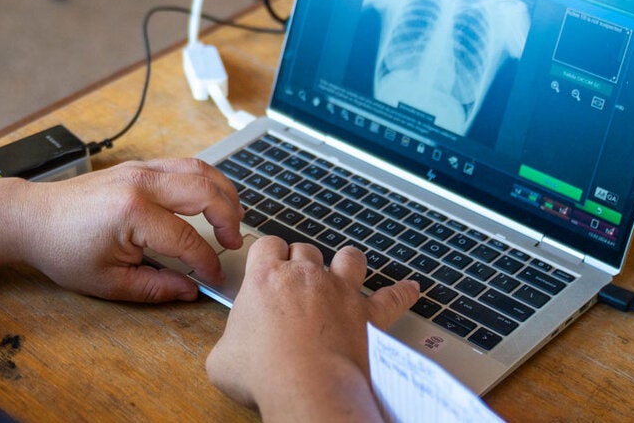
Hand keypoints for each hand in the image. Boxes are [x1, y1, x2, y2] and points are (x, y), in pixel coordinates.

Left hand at [18, 158, 243, 302]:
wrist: (34, 218)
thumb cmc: (63, 249)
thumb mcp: (109, 282)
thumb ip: (155, 287)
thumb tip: (190, 289)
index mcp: (133, 213)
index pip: (188, 239)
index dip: (207, 262)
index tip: (214, 278)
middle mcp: (141, 183)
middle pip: (205, 191)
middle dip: (228, 218)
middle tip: (234, 243)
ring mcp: (140, 168)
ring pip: (199, 168)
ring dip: (223, 192)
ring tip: (233, 218)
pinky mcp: (138, 166)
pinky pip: (183, 164)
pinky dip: (205, 180)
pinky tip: (211, 200)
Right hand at [205, 237, 419, 419]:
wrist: (309, 389)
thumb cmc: (264, 373)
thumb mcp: (222, 359)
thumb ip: (228, 342)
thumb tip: (230, 350)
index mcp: (265, 278)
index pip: (267, 245)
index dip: (267, 254)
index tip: (267, 265)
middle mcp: (305, 276)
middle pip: (305, 250)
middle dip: (301, 262)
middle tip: (297, 282)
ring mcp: (340, 292)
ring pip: (348, 258)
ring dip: (345, 261)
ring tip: (344, 268)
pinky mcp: (368, 315)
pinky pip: (392, 297)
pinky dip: (402, 293)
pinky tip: (410, 289)